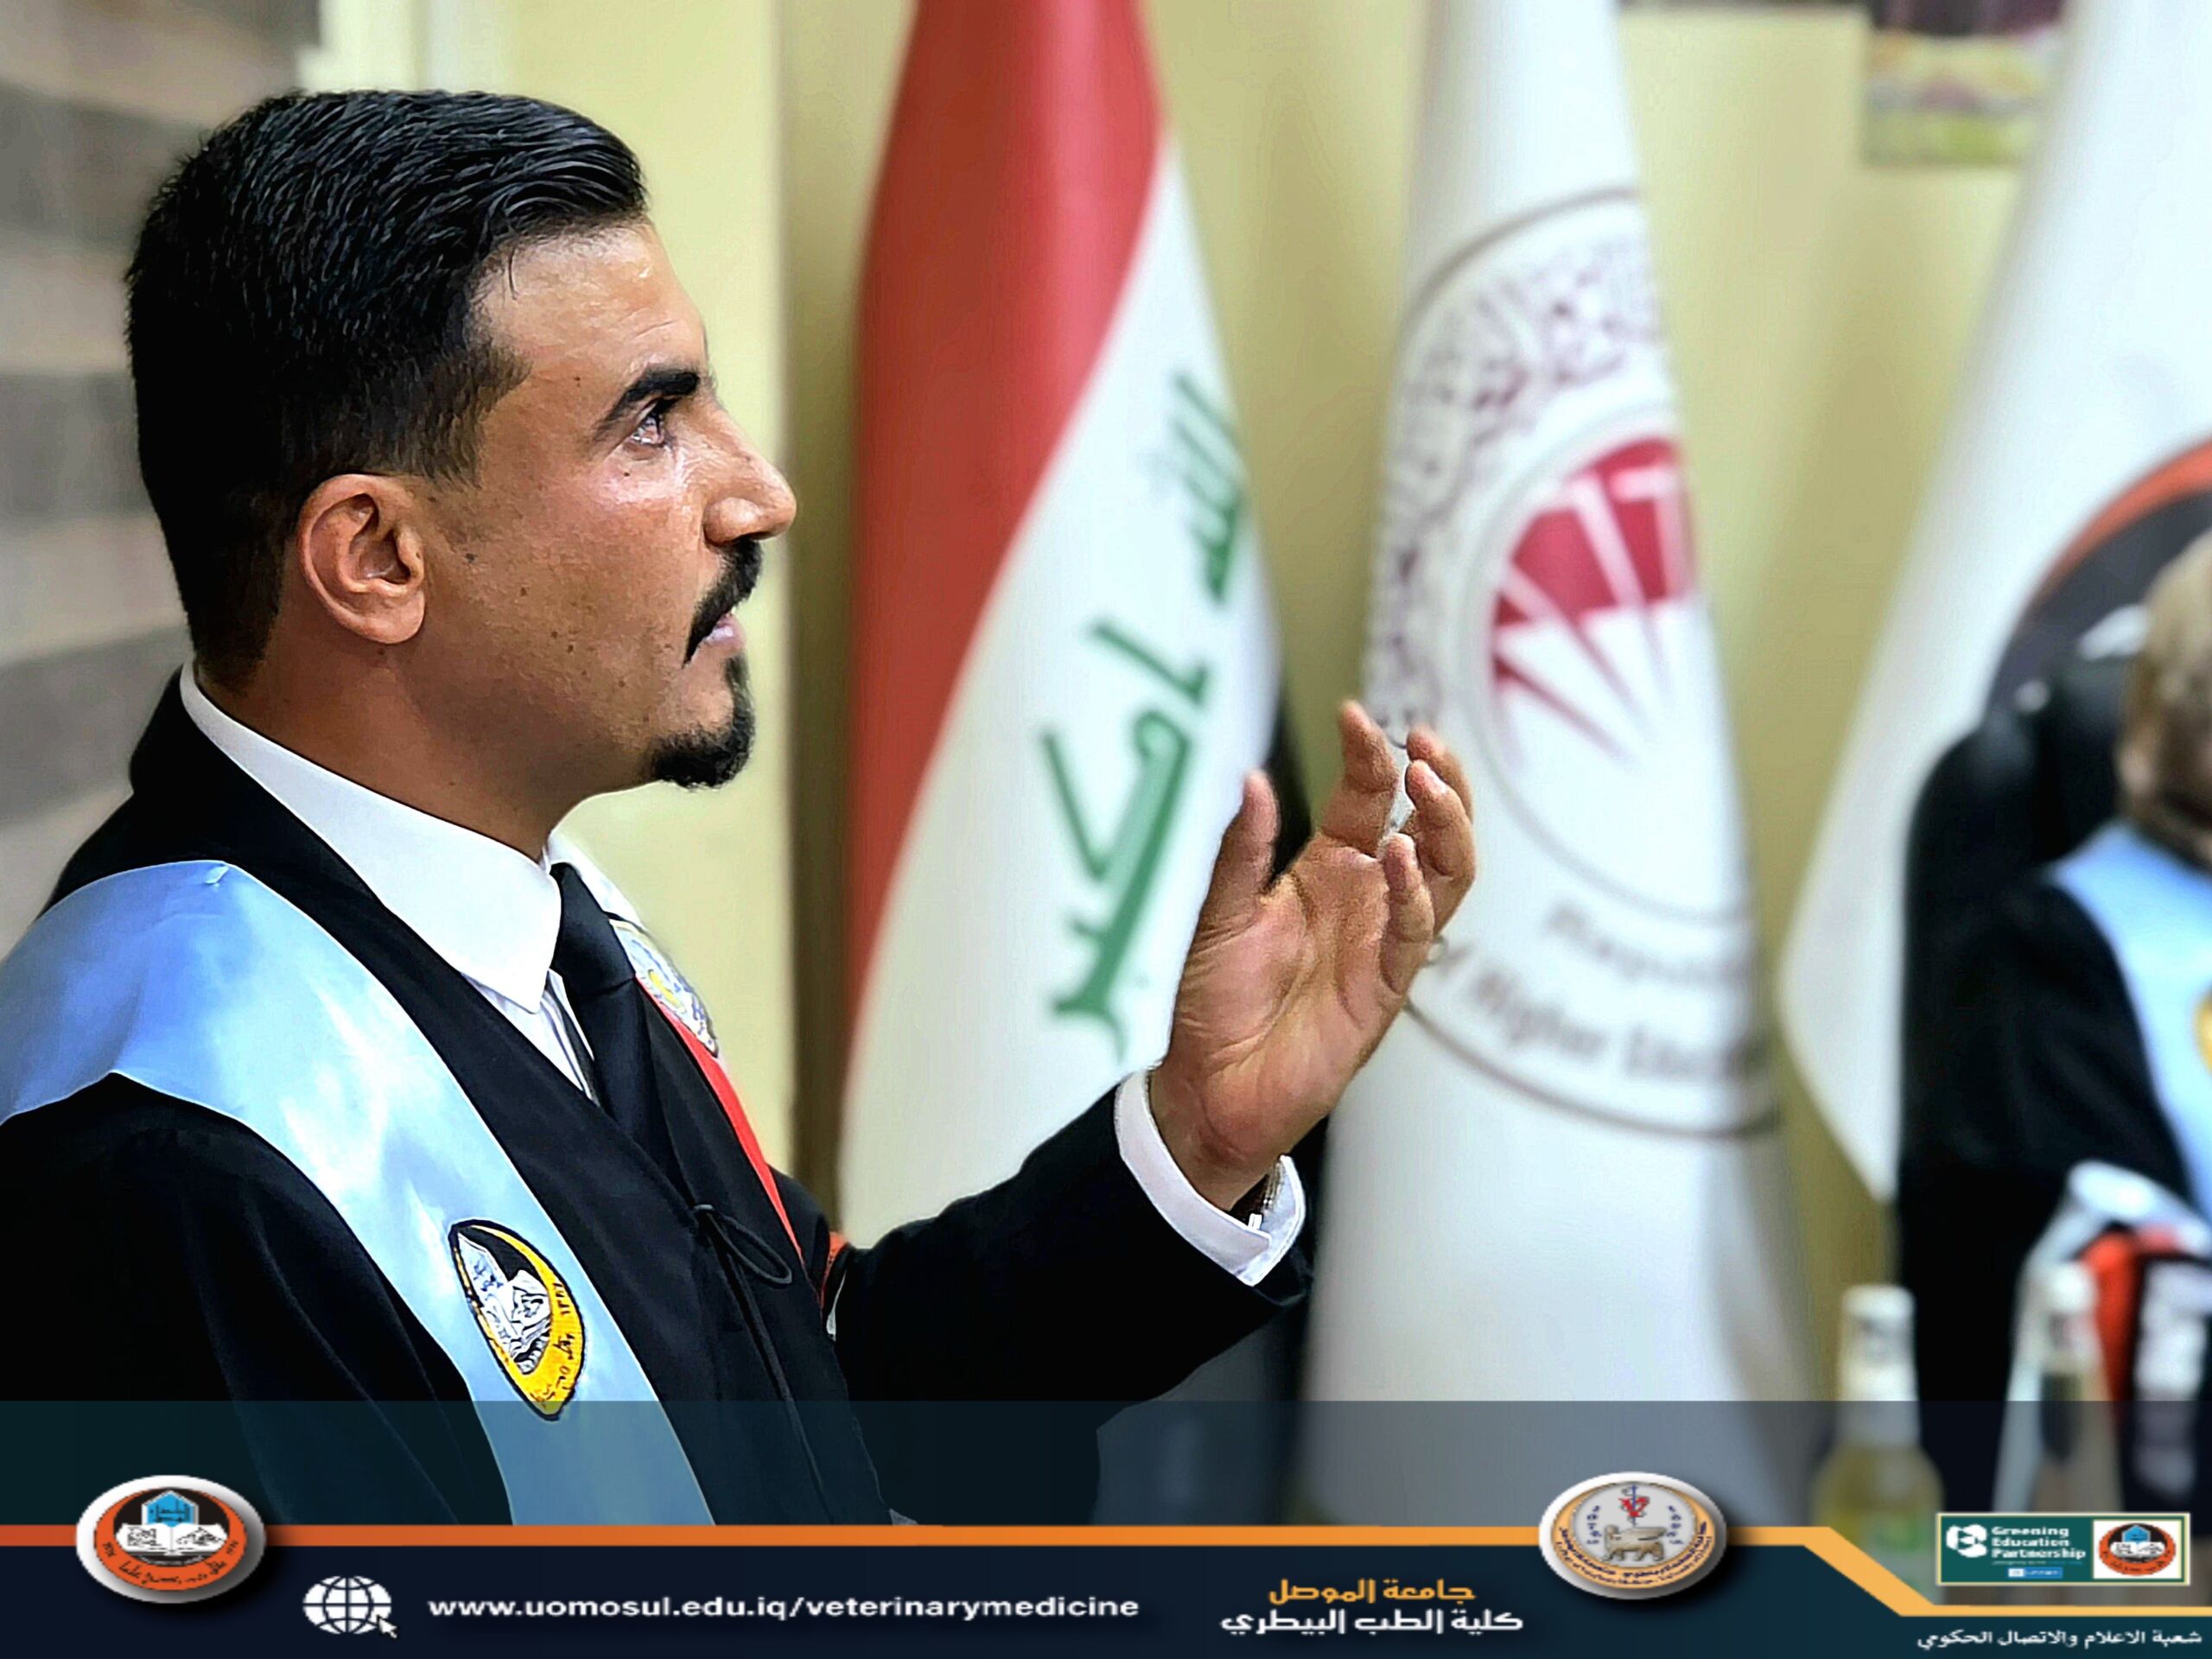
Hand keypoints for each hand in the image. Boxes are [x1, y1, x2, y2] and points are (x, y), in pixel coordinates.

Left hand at [1151, 701, 1476, 1211]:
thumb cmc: (1214, 1004)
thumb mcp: (1219, 915)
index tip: (1353, 713)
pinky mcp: (1385, 989)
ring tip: (1427, 784)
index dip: (1369, 753)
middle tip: (1423, 738)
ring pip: (1449, 873)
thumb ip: (1242, 851)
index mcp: (1327, 870)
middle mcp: (1365, 899)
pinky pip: (1418, 935)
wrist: (1209, 1090)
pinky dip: (1415, 892)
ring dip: (1446, 826)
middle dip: (1437, 778)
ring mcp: (1382, 942)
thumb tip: (1254, 777)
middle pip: (1429, 826)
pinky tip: (1399, 856)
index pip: (1367, 795)